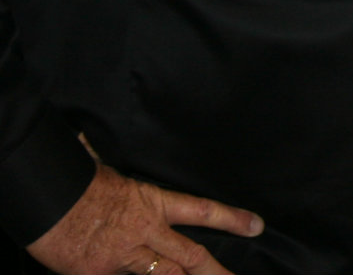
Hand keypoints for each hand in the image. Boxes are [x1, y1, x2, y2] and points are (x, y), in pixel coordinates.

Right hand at [26, 162, 261, 274]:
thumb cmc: (75, 180)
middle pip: (190, 256)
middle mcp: (146, 231)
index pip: (202, 210)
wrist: (45, 202)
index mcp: (152, 202)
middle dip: (215, 271)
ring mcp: (124, 256)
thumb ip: (110, 162)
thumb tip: (92, 140)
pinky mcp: (100, 274)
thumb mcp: (105, 168)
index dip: (232, 219)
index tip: (256, 225)